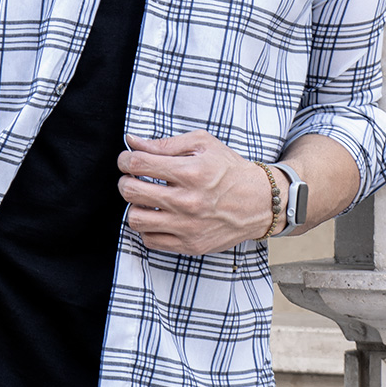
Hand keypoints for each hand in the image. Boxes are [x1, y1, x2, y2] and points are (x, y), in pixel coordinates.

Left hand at [116, 131, 271, 255]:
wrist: (259, 201)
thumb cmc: (229, 169)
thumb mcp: (202, 144)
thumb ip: (165, 143)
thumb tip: (132, 141)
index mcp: (190, 172)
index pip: (138, 164)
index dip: (125, 159)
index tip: (128, 160)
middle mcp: (187, 201)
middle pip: (131, 191)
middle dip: (126, 181)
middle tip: (132, 178)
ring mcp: (188, 226)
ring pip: (136, 219)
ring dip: (134, 206)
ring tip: (145, 200)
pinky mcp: (190, 244)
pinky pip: (150, 240)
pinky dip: (147, 227)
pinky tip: (157, 216)